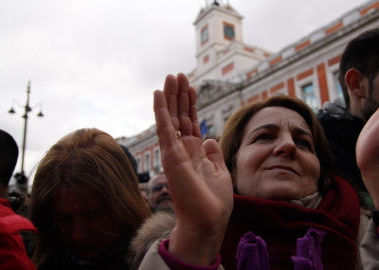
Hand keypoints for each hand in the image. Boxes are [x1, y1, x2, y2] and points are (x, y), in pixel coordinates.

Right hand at [153, 73, 233, 264]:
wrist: (208, 221)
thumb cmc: (214, 203)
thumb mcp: (220, 172)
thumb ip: (213, 155)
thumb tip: (209, 138)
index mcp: (195, 153)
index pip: (191, 123)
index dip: (191, 104)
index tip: (190, 87)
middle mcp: (182, 150)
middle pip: (180, 117)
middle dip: (179, 96)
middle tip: (178, 75)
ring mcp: (175, 152)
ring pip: (170, 118)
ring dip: (170, 97)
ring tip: (171, 77)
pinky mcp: (170, 156)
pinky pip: (164, 128)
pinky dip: (160, 110)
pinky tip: (158, 94)